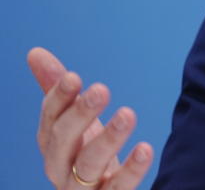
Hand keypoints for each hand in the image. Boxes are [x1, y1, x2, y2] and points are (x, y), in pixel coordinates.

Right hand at [27, 47, 153, 188]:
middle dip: (80, 115)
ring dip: (108, 139)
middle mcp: (61, 167)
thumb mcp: (73, 122)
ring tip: (128, 114)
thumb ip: (58, 91)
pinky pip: (117, 189)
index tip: (74, 76)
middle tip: (102, 89)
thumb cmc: (84, 153)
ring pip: (88, 165)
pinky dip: (131, 171)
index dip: (58, 99)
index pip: (50, 120)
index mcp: (53, 144)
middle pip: (63, 142)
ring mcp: (82, 188)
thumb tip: (35, 52)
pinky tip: (145, 149)